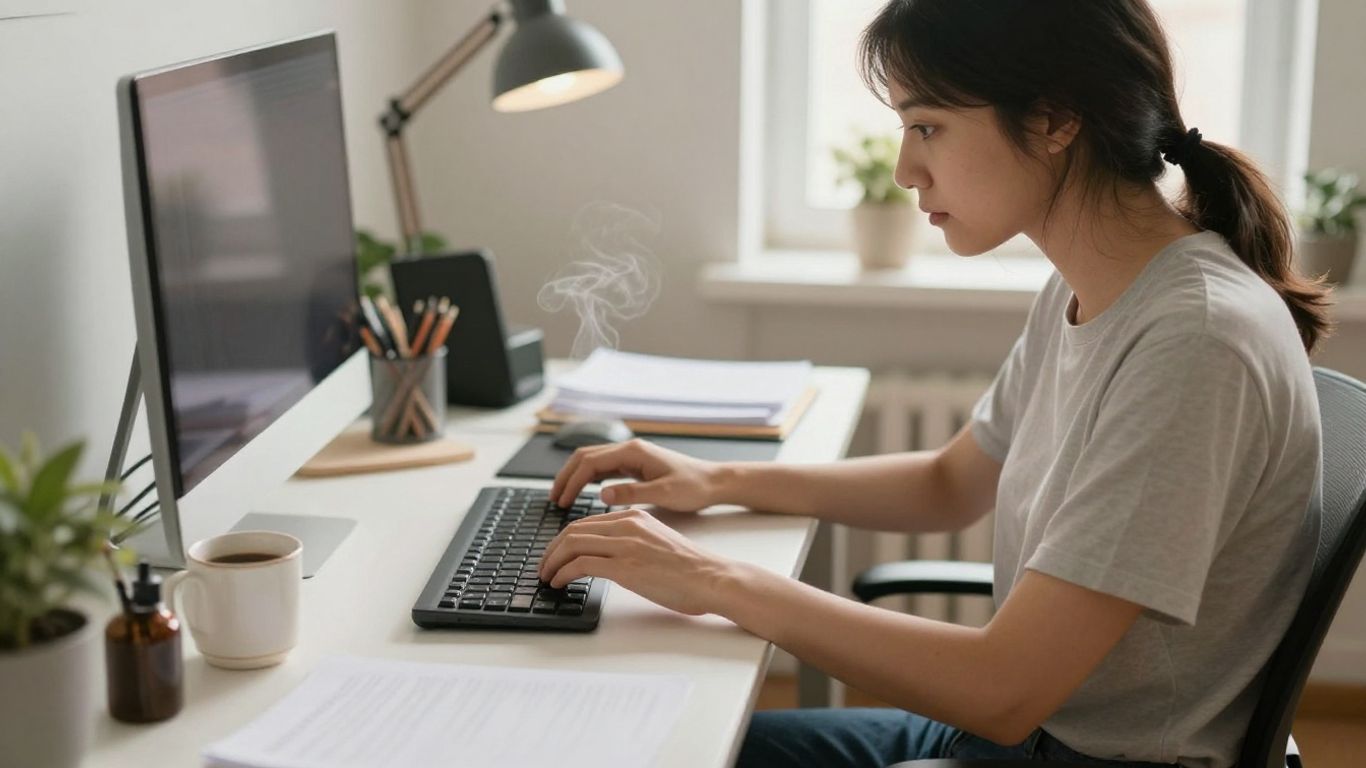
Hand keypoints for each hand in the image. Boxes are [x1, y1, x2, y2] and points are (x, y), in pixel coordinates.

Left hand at [537, 507, 734, 615]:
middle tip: (543, 566)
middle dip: (552, 549)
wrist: (712, 578)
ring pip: (572, 544)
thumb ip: (633, 542)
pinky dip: (563, 573)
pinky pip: (581, 564)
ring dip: (552, 561)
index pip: (587, 522)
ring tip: (547, 576)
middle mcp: (628, 525)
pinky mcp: (625, 566)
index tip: (556, 554)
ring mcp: (626, 544)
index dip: (564, 539)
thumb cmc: (690, 569)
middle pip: (574, 530)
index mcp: (635, 516)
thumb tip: (609, 558)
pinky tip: (559, 583)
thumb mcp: (657, 543)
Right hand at [550, 438, 724, 510]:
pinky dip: (588, 480)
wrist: (714, 482)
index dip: (572, 481)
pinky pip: (604, 470)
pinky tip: (583, 495)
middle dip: (566, 476)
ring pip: (592, 462)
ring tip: (562, 498)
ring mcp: (631, 457)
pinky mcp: (635, 466)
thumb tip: (602, 494)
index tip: (562, 501)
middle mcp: (629, 450)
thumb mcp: (664, 493)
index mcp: (633, 452)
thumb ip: (632, 493)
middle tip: (554, 499)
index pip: (590, 461)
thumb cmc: (693, 486)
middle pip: (585, 457)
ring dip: (575, 477)